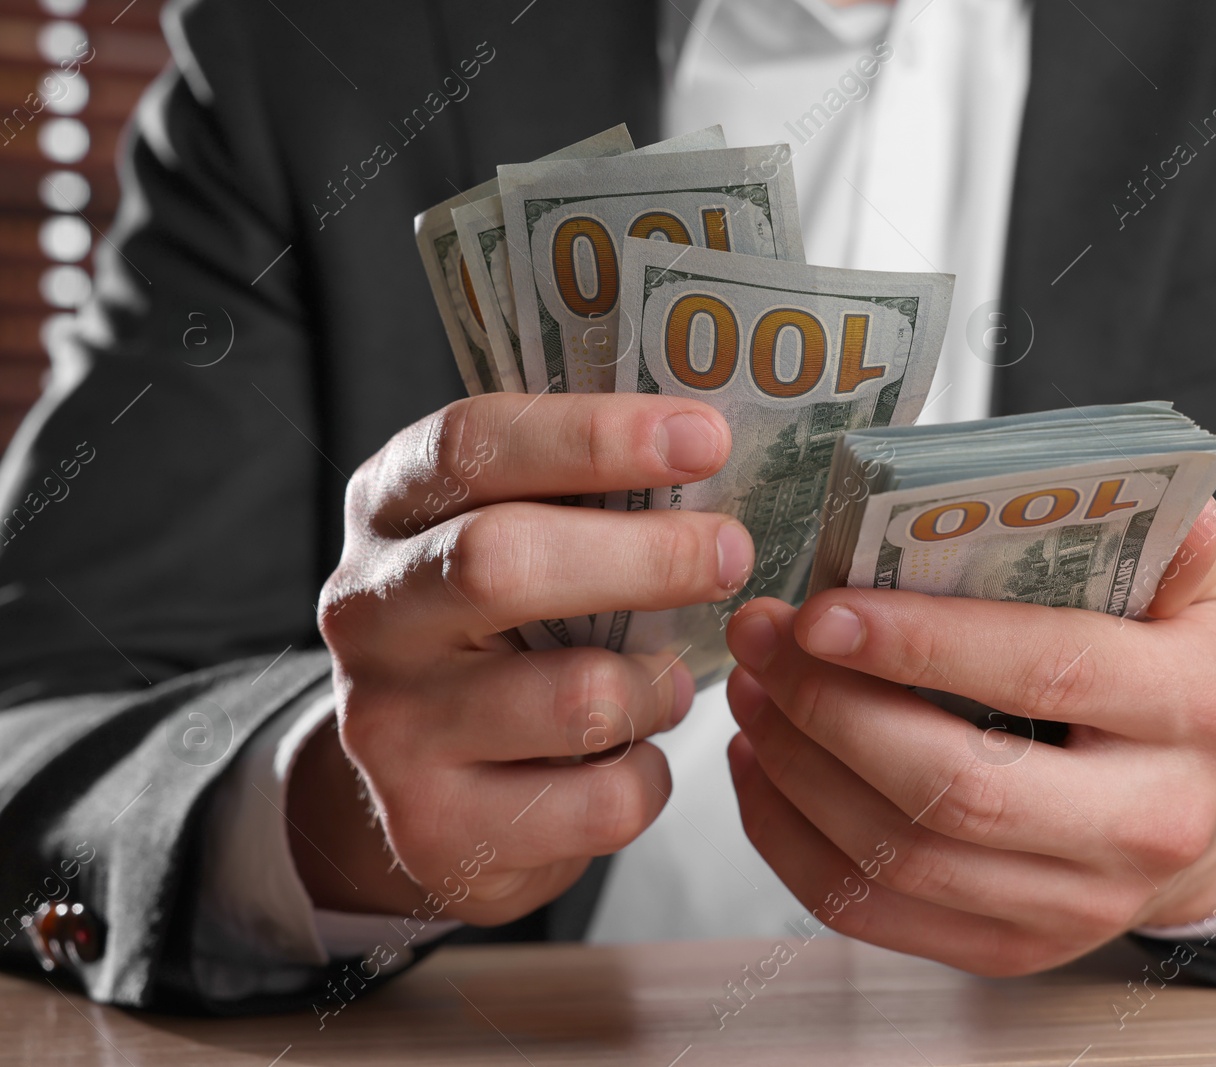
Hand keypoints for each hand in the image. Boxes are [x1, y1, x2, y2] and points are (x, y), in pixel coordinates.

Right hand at [297, 393, 753, 921]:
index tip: (704, 438)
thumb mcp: (519, 544)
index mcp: (392, 508)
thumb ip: (584, 497)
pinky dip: (648, 778)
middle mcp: (369, 611)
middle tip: (731, 553)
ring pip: (573, 697)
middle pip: (501, 560)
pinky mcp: (436, 828)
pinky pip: (598, 801)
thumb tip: (715, 453)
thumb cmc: (509, 637)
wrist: (431, 792)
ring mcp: (390, 727)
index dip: (594, 434)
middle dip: (644, 555)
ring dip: (657, 688)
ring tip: (670, 686)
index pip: (473, 444)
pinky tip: (632, 762)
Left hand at [722, 501, 1215, 975]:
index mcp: (1198, 706)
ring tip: (750, 691)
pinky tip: (763, 768)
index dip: (923, 643)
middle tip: (760, 640)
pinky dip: (794, 842)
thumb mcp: (1200, 575)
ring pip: (906, 857)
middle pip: (961, 787)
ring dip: (799, 772)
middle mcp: (1151, 822)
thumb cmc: (1180, 661)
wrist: (1213, 801)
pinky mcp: (1016, 949)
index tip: (819, 610)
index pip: (1048, 671)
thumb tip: (1070, 483)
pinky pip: (878, 912)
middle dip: (833, 709)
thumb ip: (1146, 519)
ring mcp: (1083, 904)